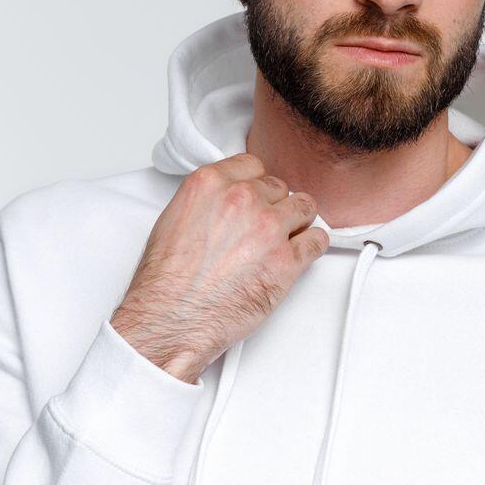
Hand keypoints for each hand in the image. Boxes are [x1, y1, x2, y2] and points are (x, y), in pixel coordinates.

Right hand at [110, 152, 328, 382]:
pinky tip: (300, 255)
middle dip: (274, 206)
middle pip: (279, 188)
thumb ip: (208, 201)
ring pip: (304, 208)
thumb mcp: (174, 219)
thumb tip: (226, 203)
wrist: (172, 319)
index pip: (253, 166)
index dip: (256, 185)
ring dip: (297, 222)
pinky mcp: (287, 260)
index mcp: (212, 184)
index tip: (256, 199)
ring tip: (286, 239)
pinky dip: (313, 246)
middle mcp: (243, 199)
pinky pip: (318, 241)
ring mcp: (269, 228)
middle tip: (265, 229)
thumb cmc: (167, 281)